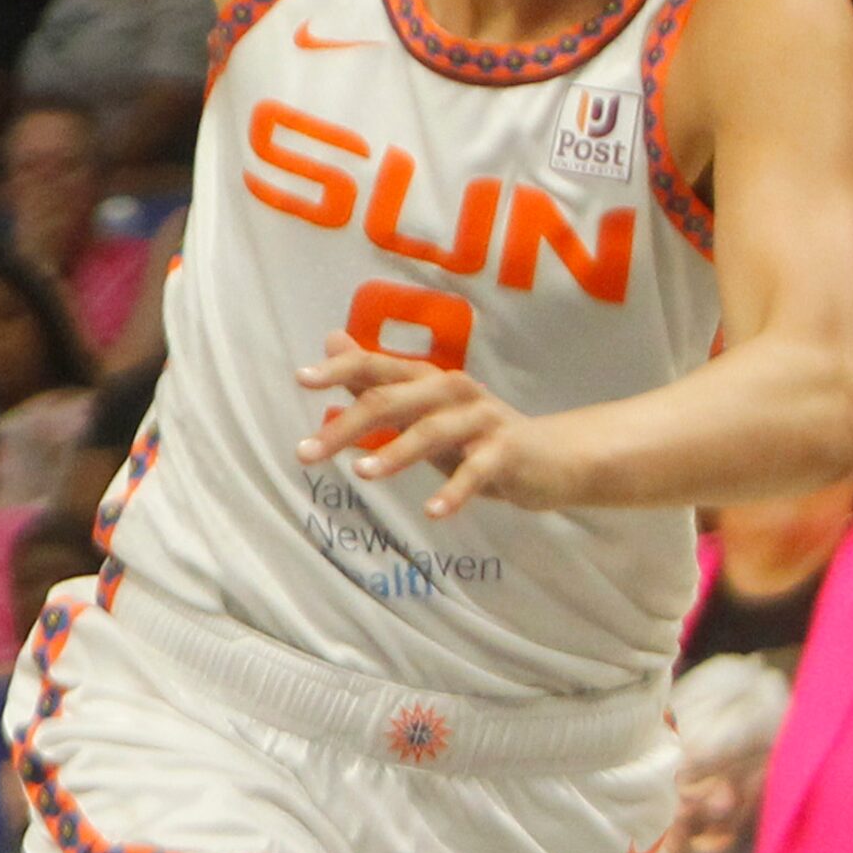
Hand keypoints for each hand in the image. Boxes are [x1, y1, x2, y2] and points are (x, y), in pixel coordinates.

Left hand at [296, 331, 568, 517]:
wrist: (552, 457)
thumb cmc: (474, 434)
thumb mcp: (420, 409)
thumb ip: (375, 381)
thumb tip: (331, 340)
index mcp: (425, 379)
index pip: (375, 365)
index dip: (338, 369)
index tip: (301, 380)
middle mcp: (451, 390)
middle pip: (391, 399)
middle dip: (346, 424)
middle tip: (306, 453)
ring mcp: (481, 418)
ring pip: (431, 430)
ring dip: (395, 453)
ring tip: (362, 474)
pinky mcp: (506, 451)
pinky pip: (477, 470)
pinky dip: (454, 492)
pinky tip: (433, 512)